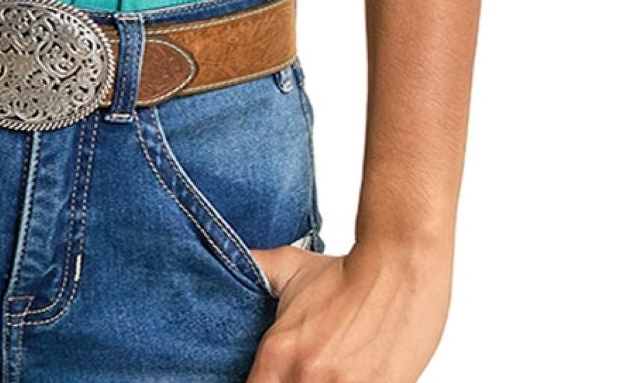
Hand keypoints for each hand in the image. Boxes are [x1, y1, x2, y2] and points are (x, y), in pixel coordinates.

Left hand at [243, 237, 452, 382]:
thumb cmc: (347, 271)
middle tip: (308, 372)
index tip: (274, 377)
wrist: (399, 263)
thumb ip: (255, 270)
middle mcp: (306, 377)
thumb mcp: (290, 268)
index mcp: (277, 352)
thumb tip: (225, 254)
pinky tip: (357, 373)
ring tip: (337, 369)